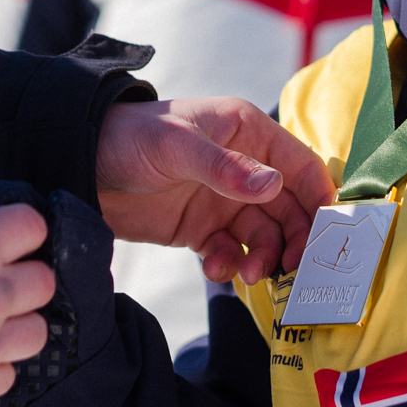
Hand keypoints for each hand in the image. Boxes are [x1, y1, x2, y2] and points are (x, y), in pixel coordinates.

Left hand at [95, 98, 336, 283]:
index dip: (320, 199)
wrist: (77, 164)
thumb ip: (224, 168)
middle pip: (290, 208)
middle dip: (295, 240)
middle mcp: (243, 165)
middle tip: (291, 269)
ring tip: (245, 275)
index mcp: (247, 132)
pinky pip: (231, 252)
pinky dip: (230, 265)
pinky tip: (216, 269)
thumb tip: (273, 186)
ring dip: (263, 258)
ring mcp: (223, 199)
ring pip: (264, 235)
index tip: (330, 236)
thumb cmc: (127, 138)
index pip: (301, 166)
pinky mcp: (201, 228)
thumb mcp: (175, 146)